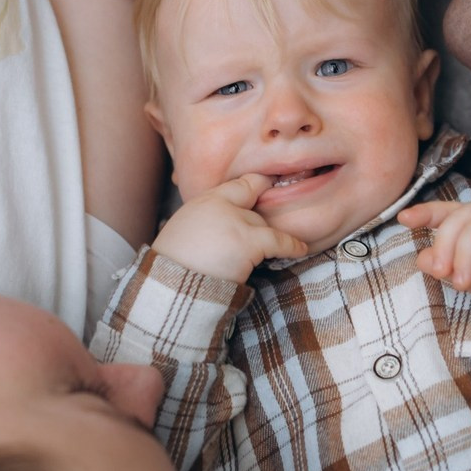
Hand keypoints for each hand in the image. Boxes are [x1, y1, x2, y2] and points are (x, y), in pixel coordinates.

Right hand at [154, 173, 307, 282]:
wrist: (170, 285)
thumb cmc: (173, 265)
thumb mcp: (183, 231)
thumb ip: (206, 221)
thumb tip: (222, 227)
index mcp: (202, 200)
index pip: (237, 186)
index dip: (256, 186)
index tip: (269, 185)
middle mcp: (219, 204)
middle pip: (251, 209)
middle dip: (254, 225)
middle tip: (252, 240)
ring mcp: (235, 221)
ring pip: (261, 224)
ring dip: (263, 241)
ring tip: (266, 252)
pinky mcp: (247, 242)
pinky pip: (277, 240)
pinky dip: (290, 245)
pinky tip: (301, 249)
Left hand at [399, 200, 470, 311]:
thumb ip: (449, 269)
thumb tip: (423, 259)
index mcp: (469, 226)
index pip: (443, 214)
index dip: (424, 214)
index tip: (404, 219)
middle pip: (456, 219)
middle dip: (444, 246)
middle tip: (442, 274)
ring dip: (464, 252)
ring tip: (463, 280)